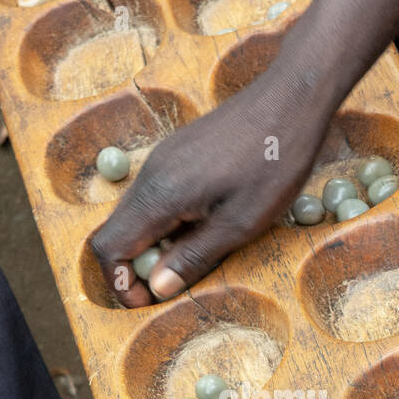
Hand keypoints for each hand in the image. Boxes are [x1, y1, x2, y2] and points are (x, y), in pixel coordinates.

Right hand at [90, 63, 333, 306]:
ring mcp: (161, 160)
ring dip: (153, 245)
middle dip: (135, 268)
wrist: (290, 98)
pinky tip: (204, 225)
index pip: (108, 248)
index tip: (150, 301)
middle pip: (116, 232)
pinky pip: (154, 196)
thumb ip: (193, 258)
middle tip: (174, 285)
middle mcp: (150, 174)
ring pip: (135, 214)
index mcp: (159, 196)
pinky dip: (165, 223)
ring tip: (193, 258)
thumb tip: (157, 288)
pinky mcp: (177, 153)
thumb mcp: (240, 224)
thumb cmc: (274, 162)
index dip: (121, 283)